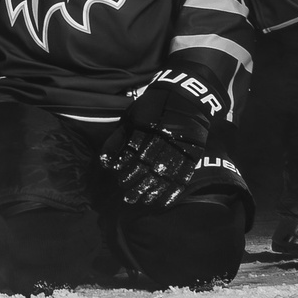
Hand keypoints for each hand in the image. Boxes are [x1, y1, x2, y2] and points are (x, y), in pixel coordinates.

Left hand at [105, 70, 224, 209]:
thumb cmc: (152, 106)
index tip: (119, 180)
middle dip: (137, 183)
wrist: (185, 95)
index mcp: (146, 129)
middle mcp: (162, 140)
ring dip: (153, 190)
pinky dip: (174, 190)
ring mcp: (179, 147)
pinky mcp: (193, 153)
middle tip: (128, 198)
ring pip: (165, 174)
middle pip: (148, 166)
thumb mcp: (132, 117)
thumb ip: (118, 139)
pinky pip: (184, 175)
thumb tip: (105, 161)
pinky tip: (165, 202)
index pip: (134, 153)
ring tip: (144, 202)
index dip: (126, 168)